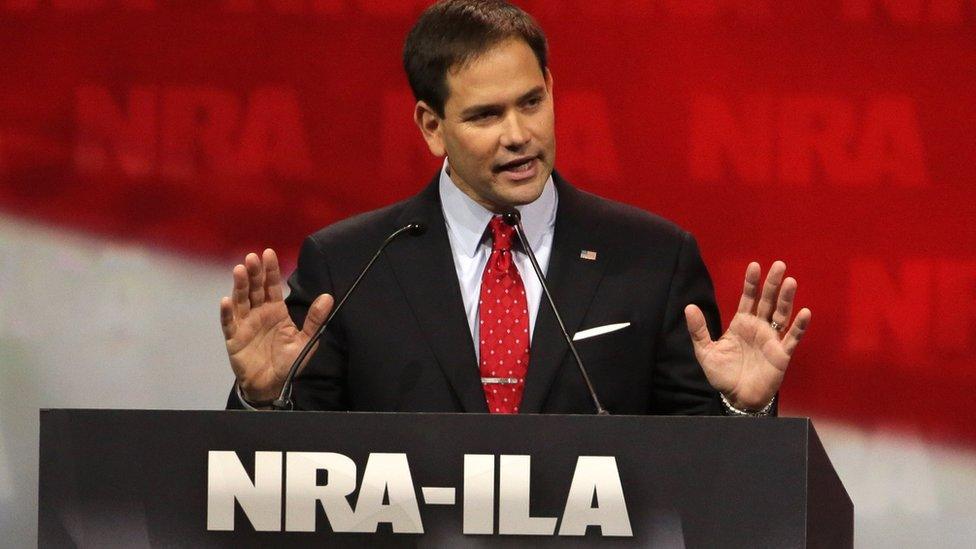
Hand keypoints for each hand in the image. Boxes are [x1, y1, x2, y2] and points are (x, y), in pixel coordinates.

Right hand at [219, 249, 333, 402]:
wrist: (271, 385)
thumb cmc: (288, 362)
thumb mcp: (305, 340)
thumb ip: (315, 319)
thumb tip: (328, 297)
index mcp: (276, 310)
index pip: (272, 286)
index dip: (270, 270)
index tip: (268, 253)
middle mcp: (258, 313)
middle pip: (255, 289)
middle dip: (254, 272)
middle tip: (252, 257)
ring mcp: (244, 324)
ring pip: (241, 300)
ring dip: (240, 285)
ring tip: (239, 269)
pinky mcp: (233, 338)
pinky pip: (229, 323)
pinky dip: (226, 312)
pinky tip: (227, 300)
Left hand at [684, 261, 810, 409]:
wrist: (737, 398)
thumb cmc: (723, 374)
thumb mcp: (705, 351)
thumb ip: (699, 330)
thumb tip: (689, 307)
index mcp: (741, 324)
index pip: (747, 298)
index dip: (751, 283)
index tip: (753, 266)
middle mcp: (758, 327)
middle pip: (767, 301)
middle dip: (772, 283)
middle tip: (778, 265)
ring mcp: (771, 339)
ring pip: (782, 314)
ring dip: (786, 299)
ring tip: (790, 281)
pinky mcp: (782, 354)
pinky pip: (792, 338)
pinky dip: (799, 326)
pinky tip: (805, 312)